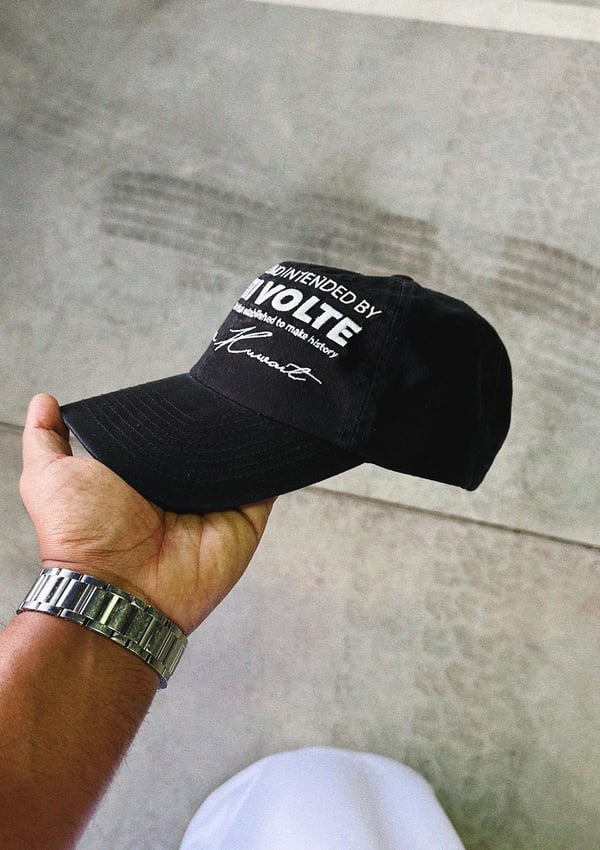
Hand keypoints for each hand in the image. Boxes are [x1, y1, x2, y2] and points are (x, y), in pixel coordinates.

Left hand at [19, 394, 273, 634]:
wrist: (116, 588)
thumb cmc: (80, 536)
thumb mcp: (48, 477)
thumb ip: (46, 439)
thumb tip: (45, 401)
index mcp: (143, 477)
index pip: (166, 436)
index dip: (172, 413)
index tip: (178, 386)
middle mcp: (181, 491)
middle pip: (208, 445)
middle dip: (212, 419)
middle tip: (216, 389)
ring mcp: (217, 505)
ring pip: (241, 460)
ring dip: (246, 434)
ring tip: (249, 399)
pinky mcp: (245, 519)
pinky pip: (267, 483)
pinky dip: (273, 460)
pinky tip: (272, 429)